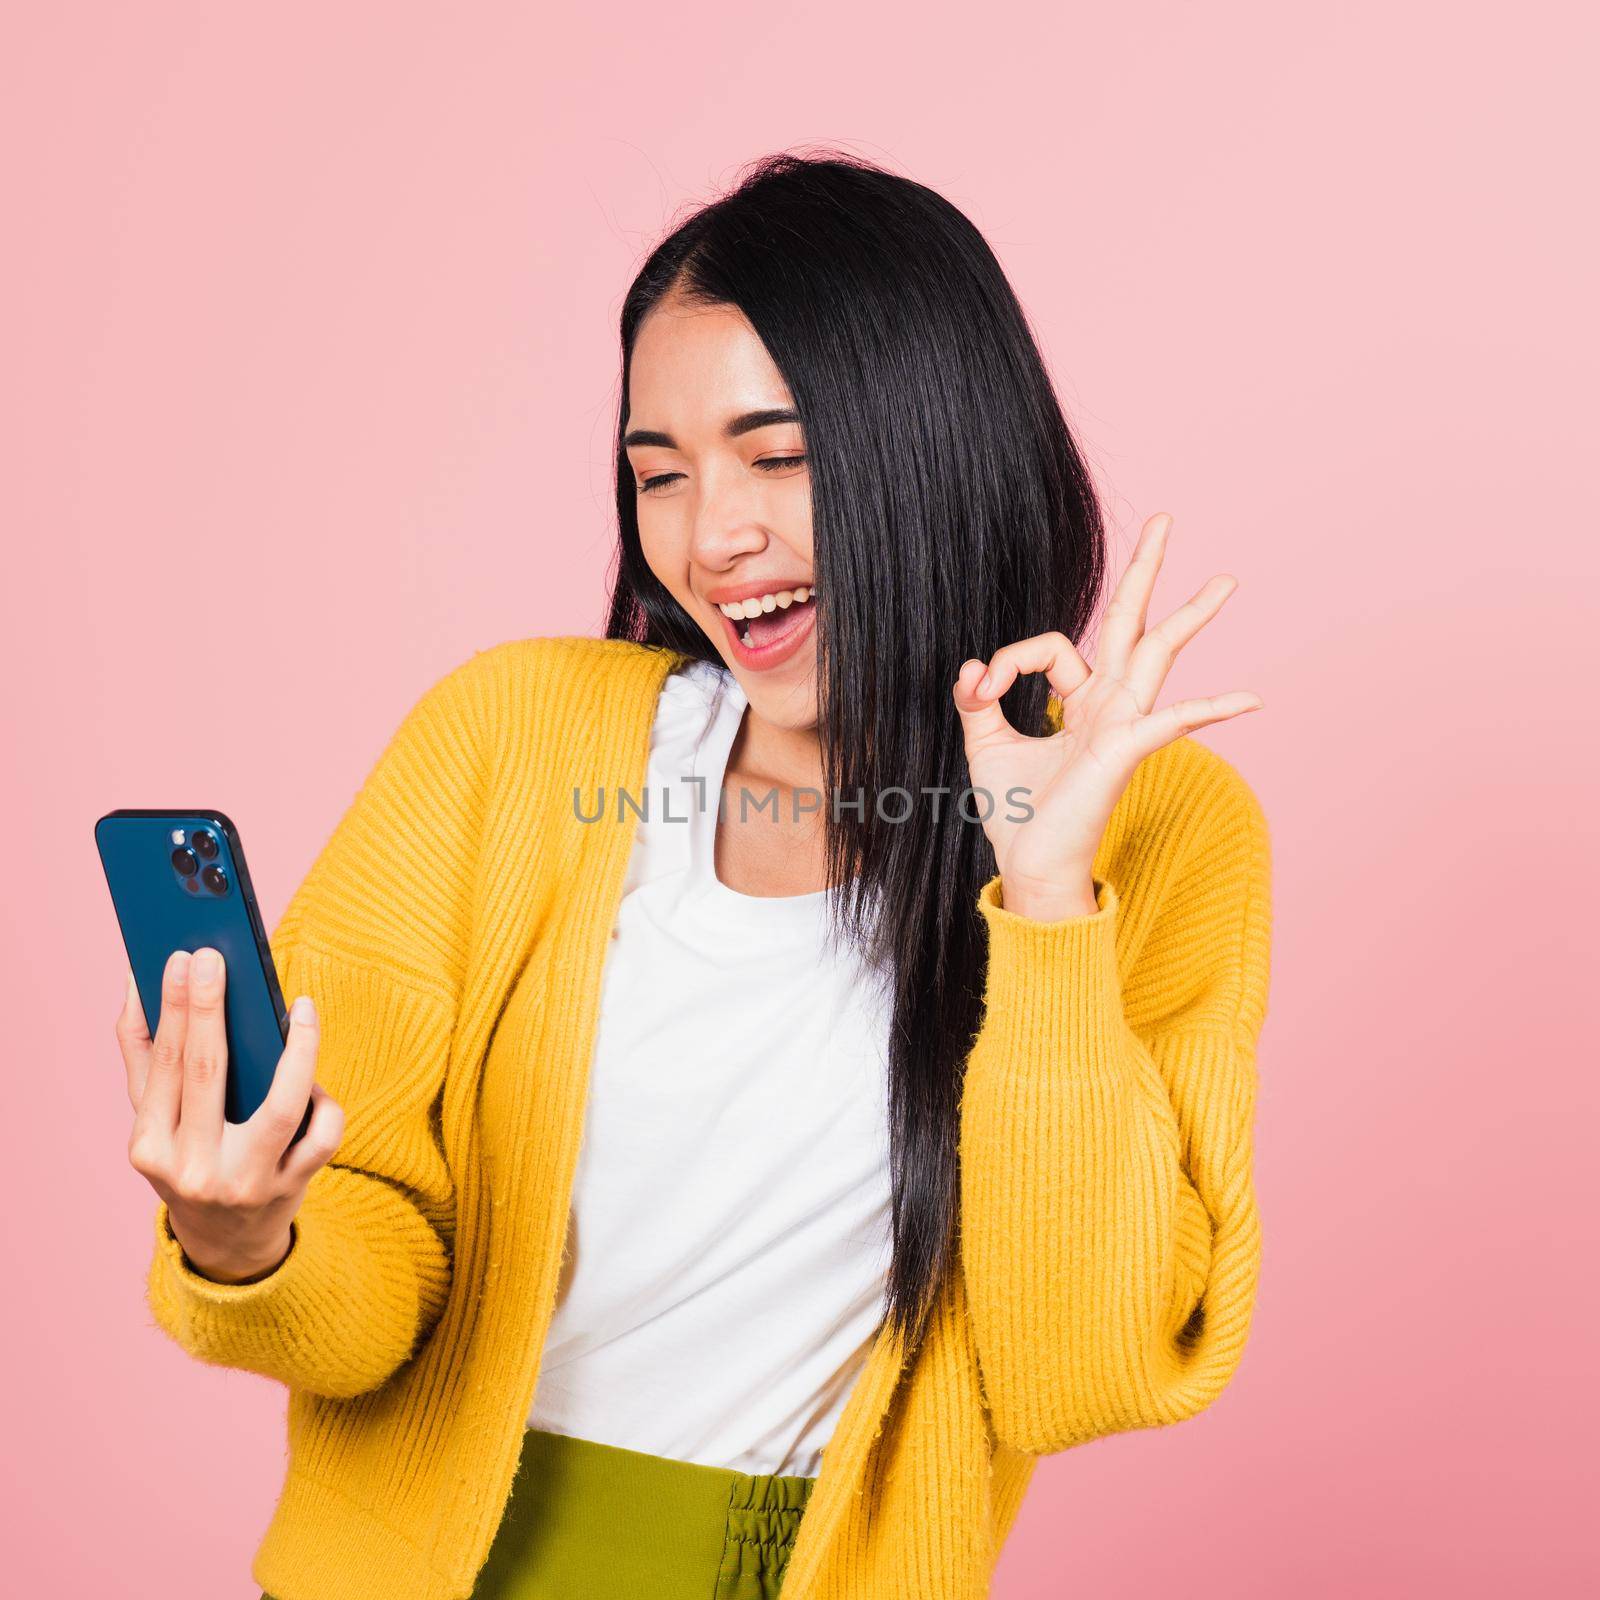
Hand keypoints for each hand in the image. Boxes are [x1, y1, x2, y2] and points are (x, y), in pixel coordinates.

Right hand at [119, 947, 343, 1282]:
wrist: (225, 1242)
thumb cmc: (188, 1159)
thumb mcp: (155, 1122)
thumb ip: (143, 1057)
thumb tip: (139, 984)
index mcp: (150, 1148)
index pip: (165, 1066)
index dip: (175, 1008)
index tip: (181, 957)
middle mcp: (194, 1168)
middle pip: (207, 1073)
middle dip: (210, 1007)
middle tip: (216, 956)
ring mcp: (246, 1181)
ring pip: (281, 1104)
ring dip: (296, 1048)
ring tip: (300, 1008)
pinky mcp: (291, 1188)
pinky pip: (322, 1134)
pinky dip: (324, 1101)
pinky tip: (317, 1080)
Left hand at [952, 512, 1261, 920]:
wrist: (1028, 865)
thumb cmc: (1016, 812)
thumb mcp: (984, 743)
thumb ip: (977, 700)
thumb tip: (971, 666)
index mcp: (1080, 700)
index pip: (1052, 646)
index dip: (1008, 661)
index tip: (980, 690)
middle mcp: (1109, 704)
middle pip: (1132, 623)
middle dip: (1145, 570)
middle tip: (1164, 519)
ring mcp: (1123, 724)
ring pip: (1160, 654)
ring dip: (1191, 615)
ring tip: (1225, 579)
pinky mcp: (1126, 751)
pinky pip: (1173, 721)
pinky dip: (1210, 710)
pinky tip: (1250, 700)